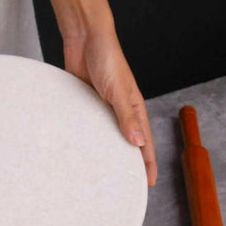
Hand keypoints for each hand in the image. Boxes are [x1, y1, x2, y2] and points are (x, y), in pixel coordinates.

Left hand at [22, 0, 157, 185]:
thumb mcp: (119, 89)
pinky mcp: (84, 104)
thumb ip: (126, 115)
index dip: (147, 163)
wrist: (84, 38)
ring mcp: (101, 109)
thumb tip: (136, 143)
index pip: (144, 143)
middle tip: (122, 186)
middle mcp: (119, 111)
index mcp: (134, 108)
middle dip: (125, 164)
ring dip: (103, 153)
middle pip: (125, 143)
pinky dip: (84, 138)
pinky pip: (86, 126)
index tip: (147, 183)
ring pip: (104, 137)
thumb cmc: (107, 57)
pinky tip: (78, 151)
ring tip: (99, 175)